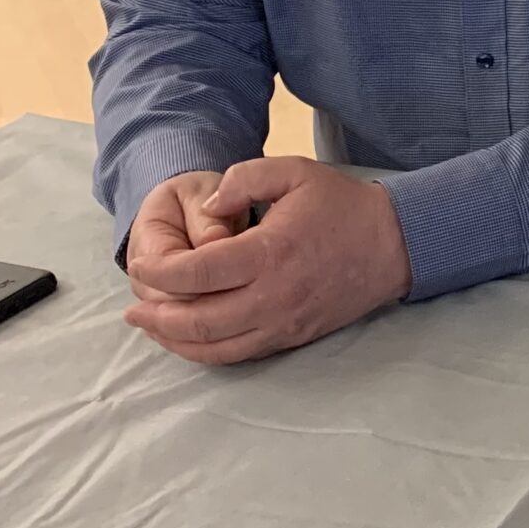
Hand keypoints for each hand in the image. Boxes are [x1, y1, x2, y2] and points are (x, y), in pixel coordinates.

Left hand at [121, 157, 412, 363]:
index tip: (142, 266)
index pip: (195, 275)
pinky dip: (207, 351)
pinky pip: (240, 354)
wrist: (395, 243)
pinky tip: (190, 339)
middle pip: (197, 322)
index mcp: (268, 253)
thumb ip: (241, 180)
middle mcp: (272, 296)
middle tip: (132, 309)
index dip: (159, 274)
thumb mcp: (293, 173)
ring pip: (215, 348)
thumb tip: (206, 208)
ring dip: (176, 341)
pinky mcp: (293, 336)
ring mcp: (284, 323)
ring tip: (153, 327)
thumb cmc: (342, 206)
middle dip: (157, 317)